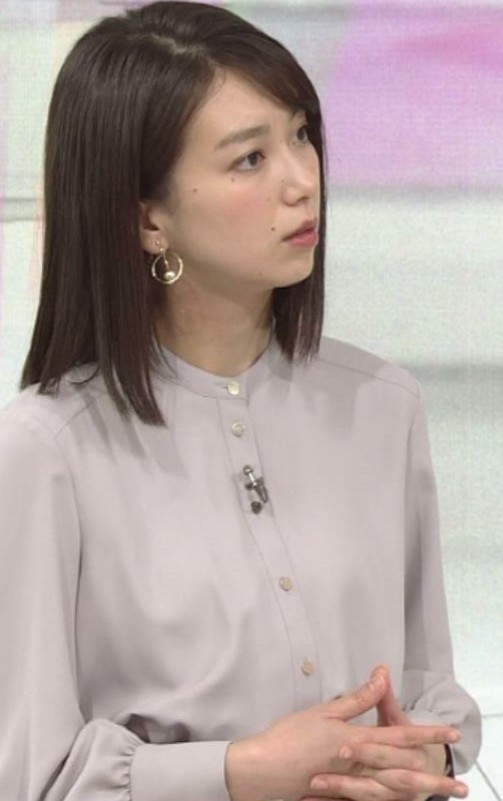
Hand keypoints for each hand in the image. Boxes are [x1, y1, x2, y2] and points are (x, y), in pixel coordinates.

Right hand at [226, 669, 460, 800]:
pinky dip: (389, 800)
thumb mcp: (324, 712)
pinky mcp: (340, 798)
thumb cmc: (290, 737)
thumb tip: (381, 676)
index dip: (426, 734)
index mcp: (356, 740)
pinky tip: (400, 800)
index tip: (450, 734)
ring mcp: (351, 786)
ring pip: (393, 791)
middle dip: (432, 776)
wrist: (263, 770)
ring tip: (439, 796)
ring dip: (419, 792)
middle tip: (459, 785)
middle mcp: (359, 766)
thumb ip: (356, 699)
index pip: (399, 736)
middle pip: (403, 771)